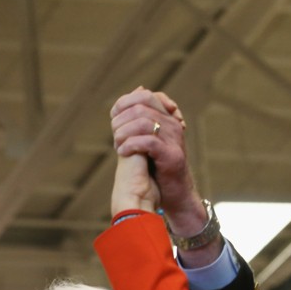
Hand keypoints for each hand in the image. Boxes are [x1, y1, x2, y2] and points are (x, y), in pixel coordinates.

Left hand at [110, 87, 205, 232]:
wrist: (176, 193)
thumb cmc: (158, 168)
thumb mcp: (147, 141)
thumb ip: (135, 125)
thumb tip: (118, 107)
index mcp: (167, 118)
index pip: (145, 96)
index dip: (125, 103)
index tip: (114, 118)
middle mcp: (173, 124)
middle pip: (141, 107)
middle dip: (121, 120)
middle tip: (115, 136)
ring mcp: (174, 139)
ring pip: (143, 122)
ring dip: (124, 133)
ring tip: (117, 145)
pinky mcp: (171, 155)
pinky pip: (148, 142)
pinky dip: (131, 145)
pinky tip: (123, 152)